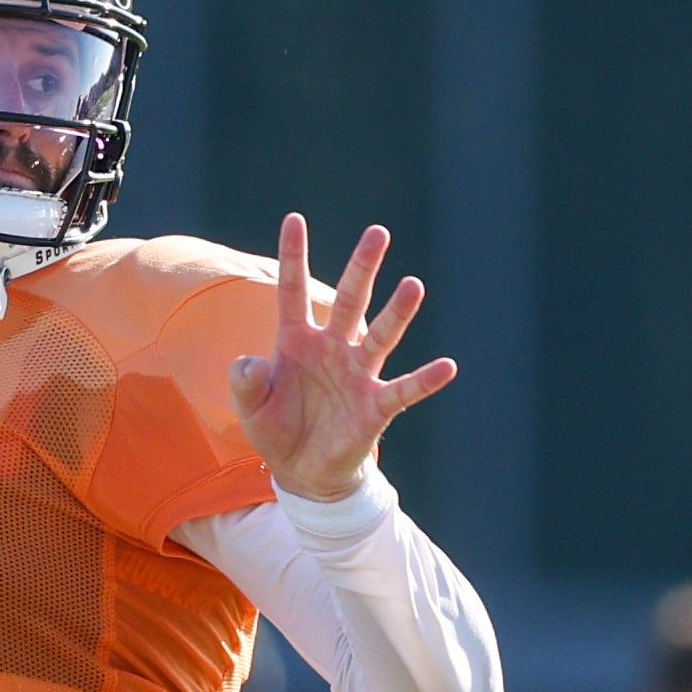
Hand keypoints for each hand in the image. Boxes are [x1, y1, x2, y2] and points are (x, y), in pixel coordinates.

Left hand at [228, 214, 457, 501]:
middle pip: (350, 300)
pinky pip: (404, 389)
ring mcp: (357, 374)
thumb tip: (249, 363)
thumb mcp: (248, 407)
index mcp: (296, 340)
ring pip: (381, 336)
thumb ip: (244, 382)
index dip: (295, 257)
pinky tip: (447, 367)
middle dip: (363, 267)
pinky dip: (425, 380)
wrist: (301, 472)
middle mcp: (332, 348)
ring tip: (413, 285)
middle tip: (378, 232)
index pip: (294, 291)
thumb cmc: (275, 430)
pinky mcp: (375, 406)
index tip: (295, 218)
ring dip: (397, 312)